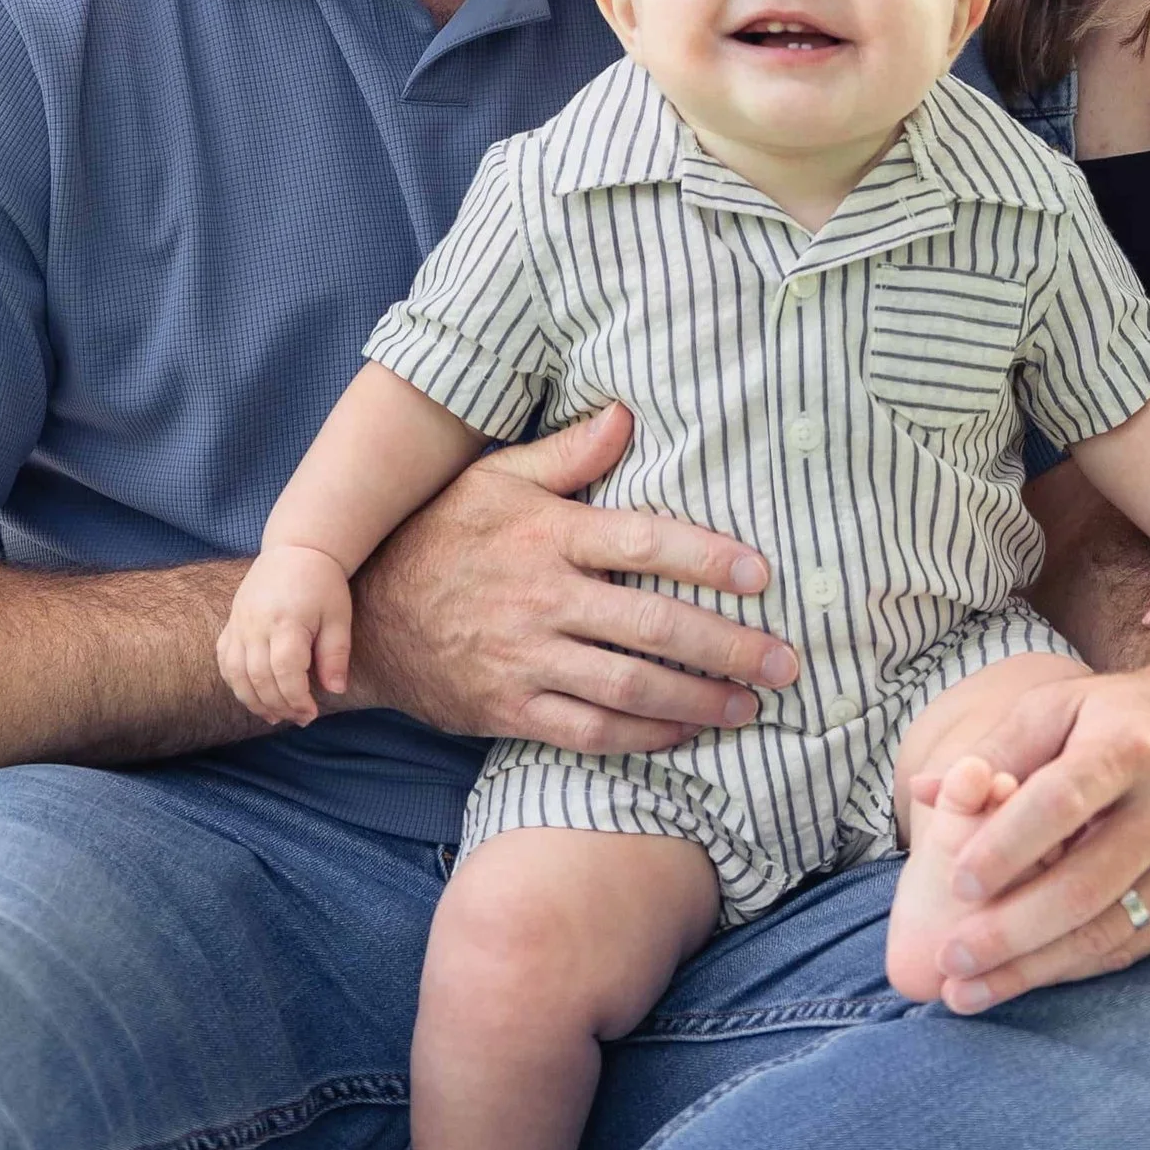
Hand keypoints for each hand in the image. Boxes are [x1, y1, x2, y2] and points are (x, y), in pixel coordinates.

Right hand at [218, 542, 355, 728]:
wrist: (296, 551)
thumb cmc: (322, 584)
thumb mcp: (339, 616)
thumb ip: (336, 653)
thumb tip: (335, 690)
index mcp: (286, 620)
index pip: (285, 671)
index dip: (296, 699)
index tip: (312, 713)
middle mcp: (256, 624)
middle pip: (259, 677)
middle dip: (279, 705)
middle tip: (300, 718)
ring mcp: (239, 623)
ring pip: (236, 674)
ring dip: (254, 701)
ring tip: (275, 716)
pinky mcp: (232, 623)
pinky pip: (225, 661)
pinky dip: (236, 683)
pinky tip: (253, 696)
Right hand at [343, 401, 797, 753]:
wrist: (363, 619)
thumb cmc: (441, 536)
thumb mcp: (494, 479)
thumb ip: (566, 454)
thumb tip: (626, 413)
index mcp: (547, 534)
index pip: (644, 543)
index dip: (708, 558)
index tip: (763, 574)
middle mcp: (541, 598)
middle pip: (652, 626)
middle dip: (728, 647)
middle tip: (786, 662)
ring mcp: (525, 659)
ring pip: (628, 687)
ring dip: (698, 701)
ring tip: (751, 705)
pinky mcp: (510, 709)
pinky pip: (589, 731)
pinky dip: (643, 737)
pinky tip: (685, 733)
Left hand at [900, 615, 1149, 1014]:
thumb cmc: (1125, 718)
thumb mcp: (1062, 707)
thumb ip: (994, 750)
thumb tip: (927, 791)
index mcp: (1127, 747)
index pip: (1062, 803)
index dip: (1007, 847)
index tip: (957, 884)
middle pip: (1083, 884)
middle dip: (1010, 930)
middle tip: (948, 957)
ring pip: (1106, 928)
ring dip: (1032, 968)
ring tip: (967, 992)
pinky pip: (1130, 945)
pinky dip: (1071, 968)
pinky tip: (1022, 980)